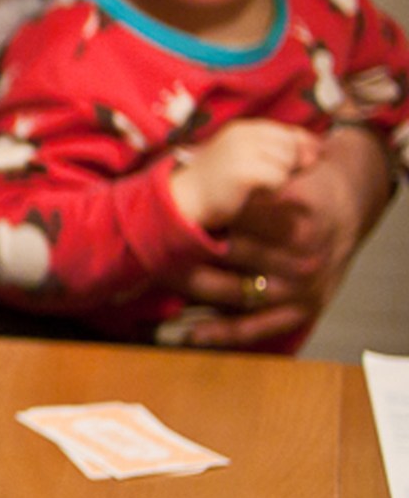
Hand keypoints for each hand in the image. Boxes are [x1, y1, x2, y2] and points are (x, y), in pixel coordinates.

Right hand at [169, 119, 320, 231]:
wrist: (184, 198)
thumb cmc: (217, 181)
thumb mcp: (244, 156)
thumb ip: (275, 149)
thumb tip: (317, 151)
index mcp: (244, 128)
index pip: (288, 132)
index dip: (302, 148)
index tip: (304, 163)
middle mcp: (243, 134)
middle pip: (291, 146)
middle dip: (292, 164)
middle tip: (273, 179)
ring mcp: (242, 151)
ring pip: (287, 162)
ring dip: (281, 177)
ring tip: (261, 185)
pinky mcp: (243, 171)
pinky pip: (278, 177)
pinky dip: (274, 188)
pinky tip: (258, 193)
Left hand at [178, 123, 392, 345]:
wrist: (347, 209)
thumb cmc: (304, 185)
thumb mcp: (284, 169)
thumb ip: (248, 177)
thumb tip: (191, 164)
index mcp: (296, 211)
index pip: (237, 214)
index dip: (200, 215)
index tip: (165, 218)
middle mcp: (302, 253)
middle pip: (232, 252)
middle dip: (189, 250)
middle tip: (150, 248)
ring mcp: (302, 286)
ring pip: (237, 291)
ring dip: (196, 287)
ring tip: (160, 280)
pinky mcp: (304, 310)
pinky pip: (259, 327)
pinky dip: (224, 333)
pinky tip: (193, 333)